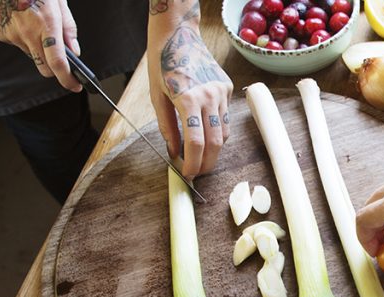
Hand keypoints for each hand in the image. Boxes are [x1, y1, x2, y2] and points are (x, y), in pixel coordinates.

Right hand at [0, 0, 81, 91]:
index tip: (75, 86)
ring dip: (39, 51)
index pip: (58, 62)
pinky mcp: (1, 34)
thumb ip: (68, 28)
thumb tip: (75, 51)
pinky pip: (19, 46)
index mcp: (47, 24)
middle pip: (45, 68)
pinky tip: (24, 24)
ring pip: (32, 56)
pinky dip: (25, 40)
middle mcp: (28, 32)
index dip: (68, 79)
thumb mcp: (58, 1)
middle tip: (62, 62)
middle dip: (55, 70)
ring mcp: (12, 34)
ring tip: (38, 28)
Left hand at [147, 1, 232, 177]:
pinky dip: (217, 130)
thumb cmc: (162, 63)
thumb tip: (174, 153)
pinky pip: (225, 117)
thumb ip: (167, 128)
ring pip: (223, 132)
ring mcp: (221, 92)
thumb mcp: (157, 97)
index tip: (188, 174)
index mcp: (188, 98)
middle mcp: (209, 96)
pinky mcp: (227, 88)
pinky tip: (206, 130)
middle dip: (207, 163)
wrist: (178, 34)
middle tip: (198, 173)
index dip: (193, 163)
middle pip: (215, 142)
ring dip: (213, 148)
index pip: (195, 142)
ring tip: (200, 154)